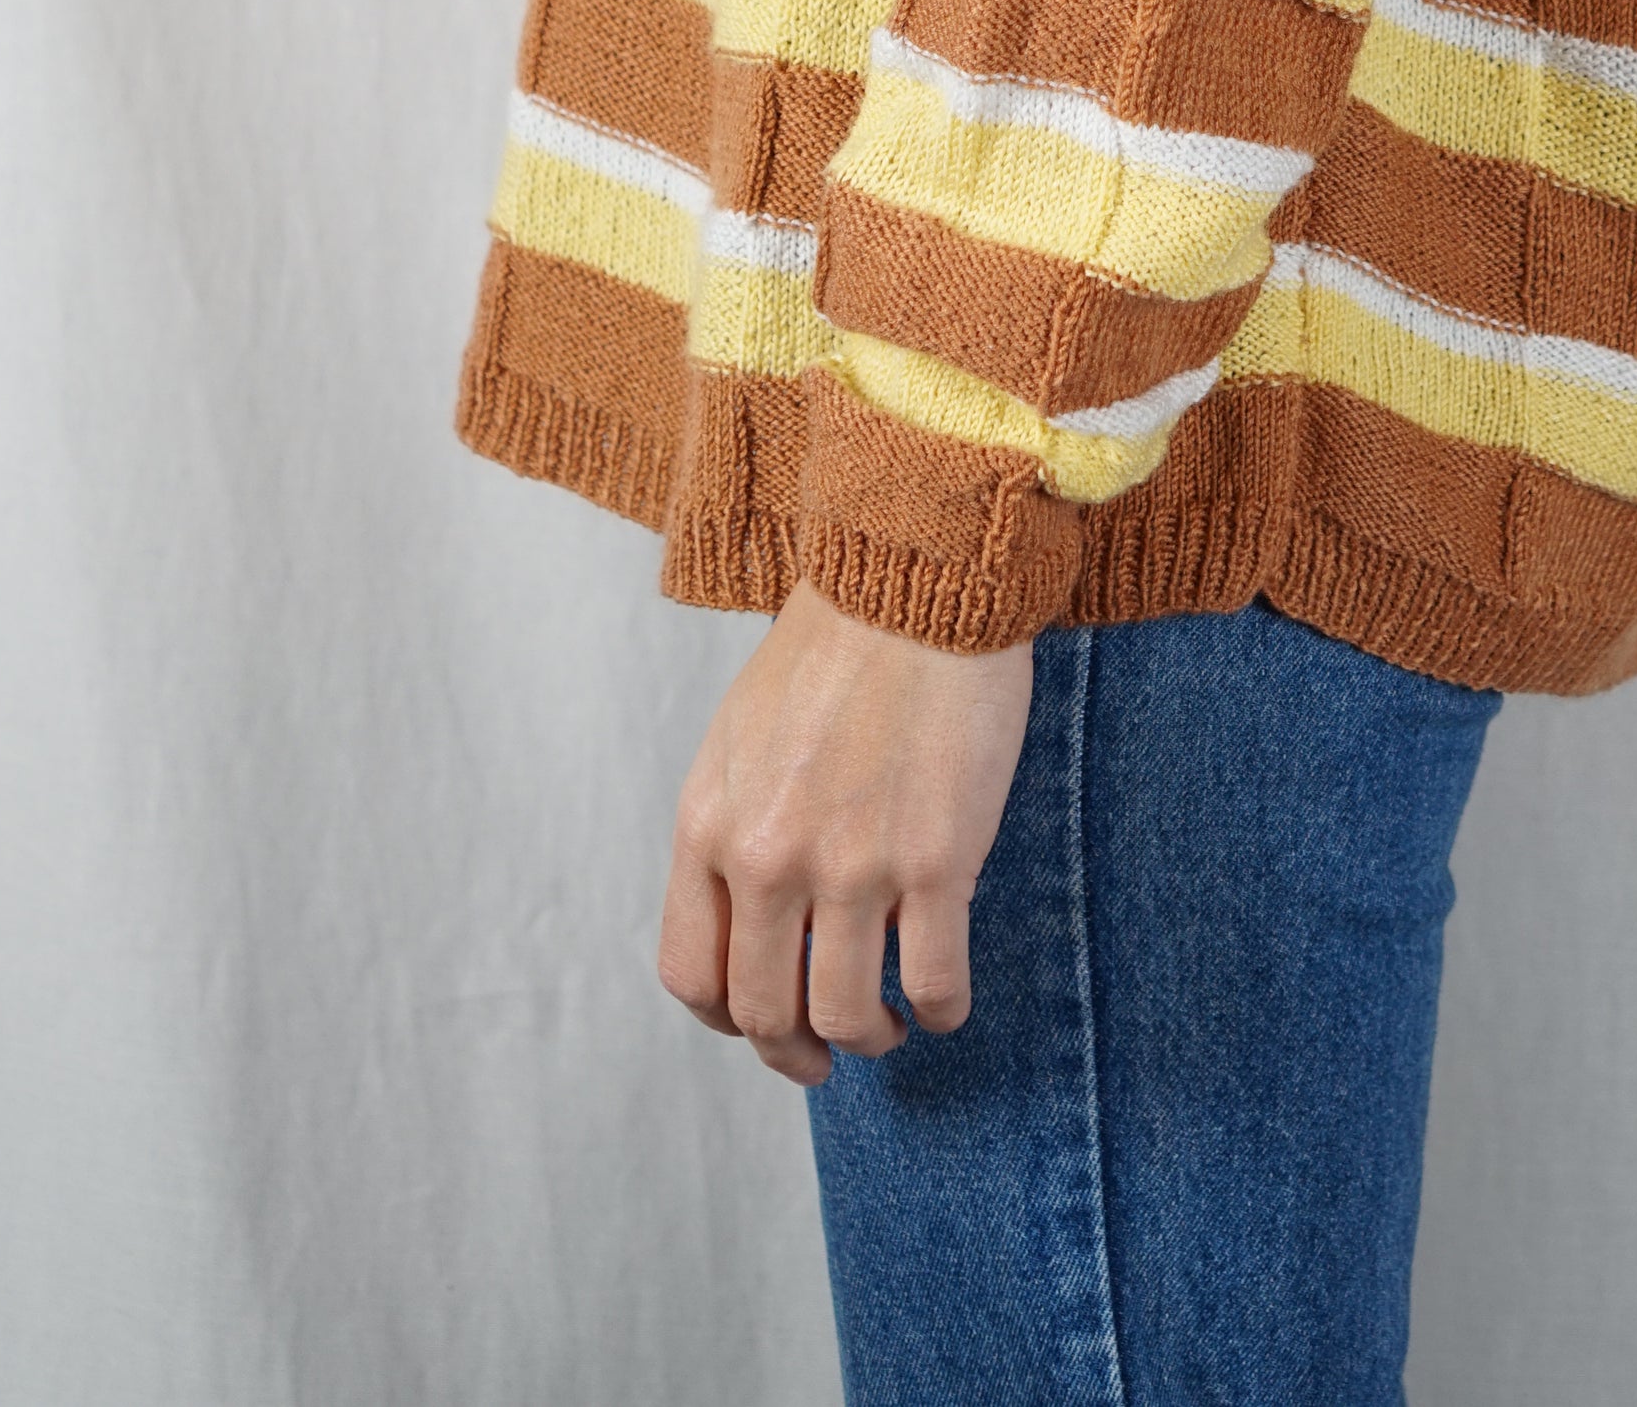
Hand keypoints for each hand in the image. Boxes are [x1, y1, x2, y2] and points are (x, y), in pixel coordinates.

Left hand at [658, 581, 1035, 1085]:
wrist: (912, 581)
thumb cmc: (833, 649)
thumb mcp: (740, 738)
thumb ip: (733, 829)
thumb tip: (752, 919)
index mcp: (709, 826)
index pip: (692, 975)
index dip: (726, 1018)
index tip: (760, 1021)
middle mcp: (767, 859)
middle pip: (764, 1013)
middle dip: (795, 1053)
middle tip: (825, 1055)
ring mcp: (851, 867)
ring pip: (845, 1017)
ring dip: (869, 1037)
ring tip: (889, 1021)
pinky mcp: (934, 860)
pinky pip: (933, 982)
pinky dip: (939, 1009)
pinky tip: (945, 998)